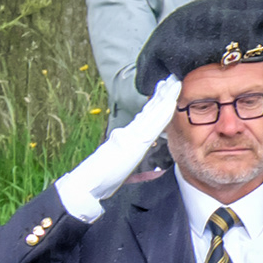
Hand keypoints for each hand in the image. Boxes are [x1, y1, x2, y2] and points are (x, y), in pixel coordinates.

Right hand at [58, 78, 177, 217]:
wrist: (89, 183)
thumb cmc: (103, 179)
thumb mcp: (125, 171)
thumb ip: (140, 168)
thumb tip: (153, 168)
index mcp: (129, 138)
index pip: (147, 117)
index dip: (157, 104)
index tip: (165, 92)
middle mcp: (131, 132)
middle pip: (151, 110)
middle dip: (162, 94)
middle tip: (172, 79)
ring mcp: (132, 135)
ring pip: (153, 113)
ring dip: (165, 97)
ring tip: (173, 82)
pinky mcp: (133, 140)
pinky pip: (153, 124)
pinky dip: (162, 112)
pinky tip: (171, 101)